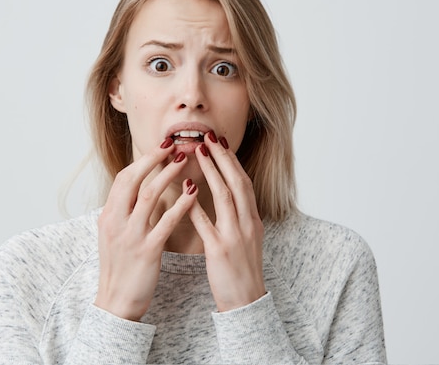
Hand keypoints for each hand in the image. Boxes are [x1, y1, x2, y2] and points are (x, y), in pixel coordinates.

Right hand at [94, 140, 197, 320]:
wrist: (116, 302)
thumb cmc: (120, 266)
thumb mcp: (114, 234)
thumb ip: (124, 211)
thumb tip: (138, 188)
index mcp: (108, 215)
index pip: (123, 178)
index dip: (143, 160)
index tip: (162, 146)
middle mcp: (116, 222)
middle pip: (134, 180)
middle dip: (154, 159)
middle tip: (175, 145)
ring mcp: (131, 236)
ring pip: (149, 196)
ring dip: (168, 175)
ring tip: (185, 160)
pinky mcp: (147, 251)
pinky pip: (165, 223)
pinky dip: (181, 205)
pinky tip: (194, 193)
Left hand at [188, 132, 266, 311]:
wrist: (246, 301)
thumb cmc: (242, 270)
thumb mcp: (247, 239)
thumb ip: (238, 216)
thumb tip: (228, 196)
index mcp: (253, 220)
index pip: (244, 183)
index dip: (232, 161)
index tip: (221, 142)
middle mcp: (247, 223)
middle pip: (237, 182)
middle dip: (224, 157)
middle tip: (210, 136)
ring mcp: (235, 236)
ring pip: (225, 197)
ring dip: (212, 172)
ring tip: (200, 153)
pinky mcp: (220, 251)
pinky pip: (207, 224)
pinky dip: (197, 206)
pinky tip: (185, 192)